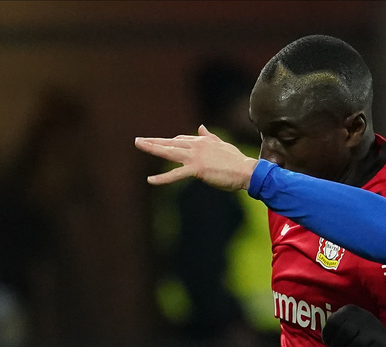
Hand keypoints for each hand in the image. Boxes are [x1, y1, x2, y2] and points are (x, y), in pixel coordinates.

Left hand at [136, 126, 255, 190]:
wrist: (247, 170)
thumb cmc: (238, 161)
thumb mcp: (222, 145)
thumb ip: (209, 137)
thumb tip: (201, 127)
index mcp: (202, 141)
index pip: (181, 141)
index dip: (171, 144)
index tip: (163, 146)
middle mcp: (196, 146)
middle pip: (170, 143)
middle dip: (153, 141)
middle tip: (138, 141)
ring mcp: (195, 157)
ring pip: (169, 152)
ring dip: (152, 148)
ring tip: (139, 145)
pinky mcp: (197, 169)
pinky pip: (176, 174)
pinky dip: (163, 178)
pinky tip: (150, 181)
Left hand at [322, 304, 385, 346]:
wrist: (383, 342)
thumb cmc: (358, 335)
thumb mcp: (346, 326)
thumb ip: (336, 329)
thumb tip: (327, 341)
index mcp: (350, 310)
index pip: (334, 321)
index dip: (327, 334)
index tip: (327, 342)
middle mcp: (361, 316)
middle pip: (344, 332)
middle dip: (335, 346)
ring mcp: (372, 329)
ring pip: (354, 344)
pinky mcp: (379, 342)